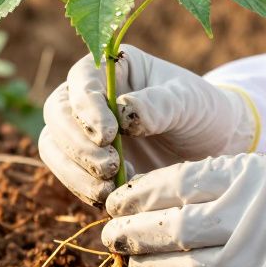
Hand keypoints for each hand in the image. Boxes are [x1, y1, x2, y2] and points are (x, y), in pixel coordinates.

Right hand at [39, 45, 258, 206]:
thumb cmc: (202, 113)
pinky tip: (112, 199)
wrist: (212, 147)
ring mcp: (83, 130)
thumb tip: (123, 110)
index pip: (82, 81)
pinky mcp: (85, 163)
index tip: (109, 136)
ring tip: (109, 191)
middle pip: (57, 115)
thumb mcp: (191, 103)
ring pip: (54, 148)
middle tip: (109, 168)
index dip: (87, 109)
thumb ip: (160, 103)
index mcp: (111, 68)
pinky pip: (69, 176)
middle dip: (77, 145)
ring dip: (75, 173)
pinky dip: (84, 190)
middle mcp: (88, 96)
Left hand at [100, 153, 265, 266]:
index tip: (115, 198)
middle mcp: (253, 219)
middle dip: (134, 232)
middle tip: (109, 233)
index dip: (138, 194)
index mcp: (251, 177)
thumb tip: (160, 198)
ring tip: (134, 261)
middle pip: (174, 228)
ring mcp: (263, 261)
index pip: (177, 185)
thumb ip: (222, 181)